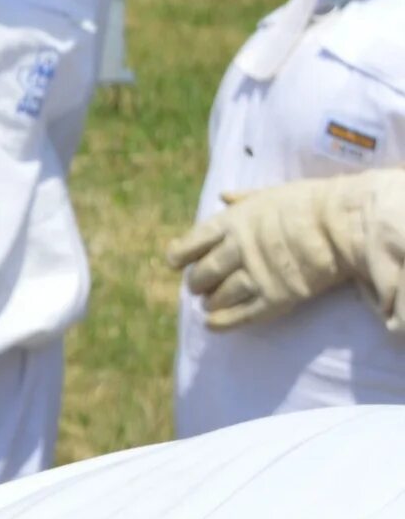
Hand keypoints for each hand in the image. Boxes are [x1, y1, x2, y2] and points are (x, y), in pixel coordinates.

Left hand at [167, 171, 404, 331]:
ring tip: (209, 304)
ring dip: (210, 301)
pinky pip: (242, 314)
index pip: (192, 243)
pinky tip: (212, 325)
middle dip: (196, 282)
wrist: (343, 223)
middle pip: (203, 272)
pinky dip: (222, 322)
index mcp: (232, 223)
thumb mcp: (271, 193)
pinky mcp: (276, 296)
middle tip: (198, 286)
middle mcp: (237, 250)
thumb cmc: (311, 203)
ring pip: (219, 295)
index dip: (179, 255)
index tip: (175, 262)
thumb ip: (245, 199)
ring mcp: (255, 275)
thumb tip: (223, 195)